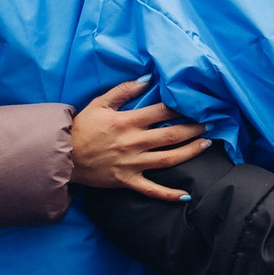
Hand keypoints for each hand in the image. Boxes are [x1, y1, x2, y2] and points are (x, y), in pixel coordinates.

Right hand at [69, 78, 207, 200]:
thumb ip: (123, 90)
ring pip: (168, 158)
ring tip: (206, 144)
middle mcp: (133, 142)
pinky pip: (152, 190)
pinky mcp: (128, 180)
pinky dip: (170, 194)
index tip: (197, 104)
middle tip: (210, 124)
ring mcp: (132, 163)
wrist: (63, 156)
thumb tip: (147, 79)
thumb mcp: (99, 104)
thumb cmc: (81, 128)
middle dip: (193, 128)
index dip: (181, 108)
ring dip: (190, 152)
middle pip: (171, 135)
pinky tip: (187, 195)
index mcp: (127, 122)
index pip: (161, 112)